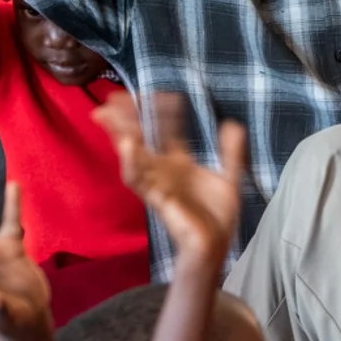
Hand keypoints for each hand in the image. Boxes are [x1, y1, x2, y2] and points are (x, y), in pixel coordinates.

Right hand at [96, 92, 246, 267]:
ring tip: (108, 115)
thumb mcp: (228, 177)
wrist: (216, 247)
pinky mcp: (156, 198)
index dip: (159, 112)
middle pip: (138, 138)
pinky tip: (127, 145)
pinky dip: (131, 163)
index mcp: (178, 164)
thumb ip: (230, 151)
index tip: (159, 93)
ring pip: (132, 155)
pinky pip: (138, 180)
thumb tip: (232, 124)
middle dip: (125, 118)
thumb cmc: (216, 217)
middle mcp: (163, 171)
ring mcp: (157, 183)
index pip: (163, 131)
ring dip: (120, 135)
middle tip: (114, 97)